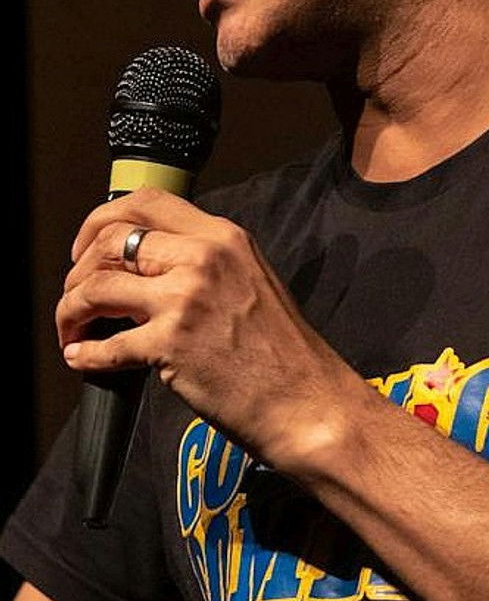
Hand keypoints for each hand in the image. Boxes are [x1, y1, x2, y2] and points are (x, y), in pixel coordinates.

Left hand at [56, 187, 363, 470]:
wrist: (306, 399)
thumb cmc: (282, 349)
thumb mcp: (251, 278)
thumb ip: (203, 262)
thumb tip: (145, 267)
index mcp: (223, 236)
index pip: (147, 202)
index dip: (102, 219)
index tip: (88, 246)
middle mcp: (203, 257)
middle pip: (112, 240)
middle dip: (78, 271)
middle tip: (76, 296)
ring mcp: (185, 298)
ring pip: (97, 288)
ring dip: (71, 311)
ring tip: (72, 330)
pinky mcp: (172, 344)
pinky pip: (106, 346)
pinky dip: (85, 354)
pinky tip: (83, 358)